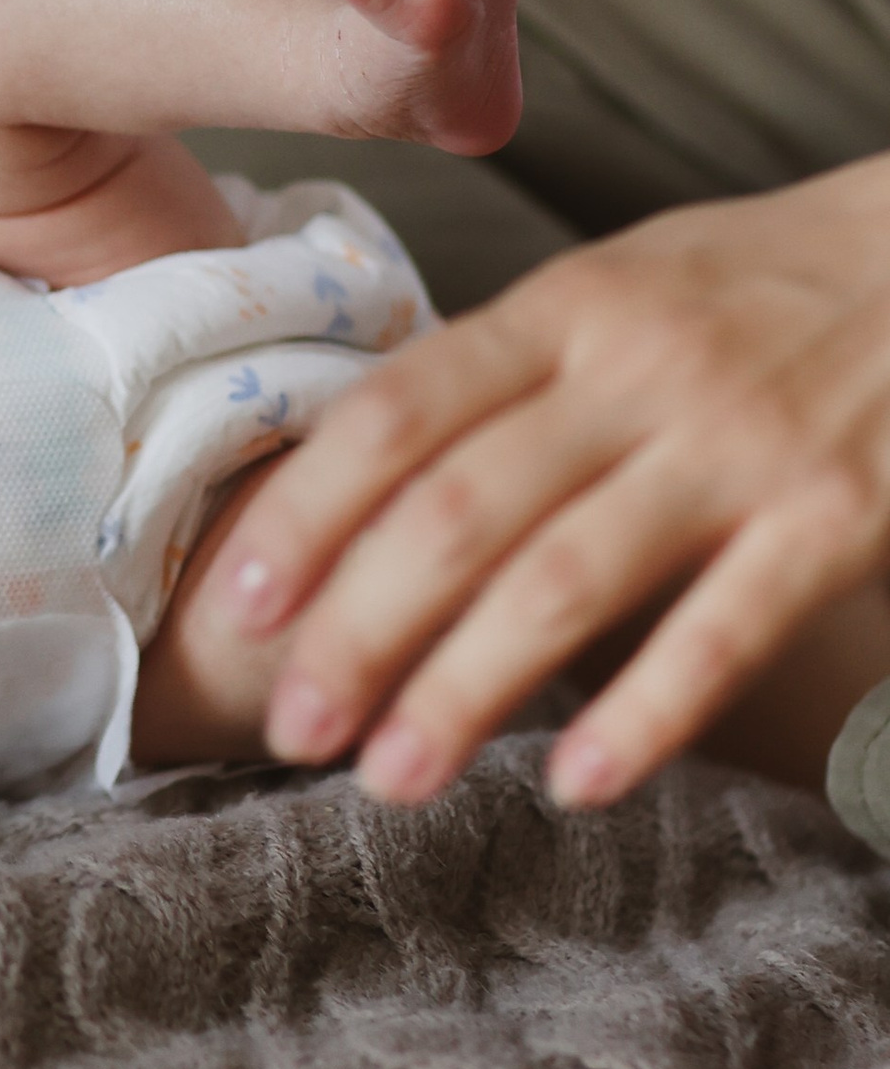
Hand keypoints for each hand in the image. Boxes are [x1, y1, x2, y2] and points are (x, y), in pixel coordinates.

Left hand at [212, 159, 889, 808]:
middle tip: (293, 727)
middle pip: (460, 510)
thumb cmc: (760, 286)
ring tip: (392, 777)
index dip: (309, 514)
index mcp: (566, 309)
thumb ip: (506, 371)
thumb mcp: (621, 285)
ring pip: (567, 579)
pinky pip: (725, 626)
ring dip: (465, 687)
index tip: (238, 605)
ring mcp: (738, 443)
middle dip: (359, 628)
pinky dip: (646, 710)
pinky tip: (580, 783)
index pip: (400, 411)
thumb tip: (354, 469)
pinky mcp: (838, 514)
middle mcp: (636, 371)